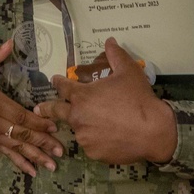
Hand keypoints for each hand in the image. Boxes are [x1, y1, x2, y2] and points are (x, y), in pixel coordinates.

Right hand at [0, 40, 64, 175]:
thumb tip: (11, 41)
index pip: (19, 115)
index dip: (37, 123)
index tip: (54, 127)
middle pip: (20, 134)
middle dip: (41, 143)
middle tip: (60, 150)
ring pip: (15, 146)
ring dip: (34, 156)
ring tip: (51, 165)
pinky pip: (4, 151)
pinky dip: (18, 161)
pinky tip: (31, 170)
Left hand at [34, 38, 177, 164]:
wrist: (153, 131)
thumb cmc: (138, 99)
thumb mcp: (128, 71)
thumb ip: (115, 55)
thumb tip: (109, 41)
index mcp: (82, 96)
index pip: (62, 87)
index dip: (58, 82)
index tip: (55, 81)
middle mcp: (77, 117)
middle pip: (56, 111)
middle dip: (47, 108)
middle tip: (39, 108)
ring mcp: (84, 137)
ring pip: (78, 129)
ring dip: (81, 124)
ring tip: (95, 123)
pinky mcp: (93, 153)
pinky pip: (91, 144)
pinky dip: (96, 140)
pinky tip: (108, 136)